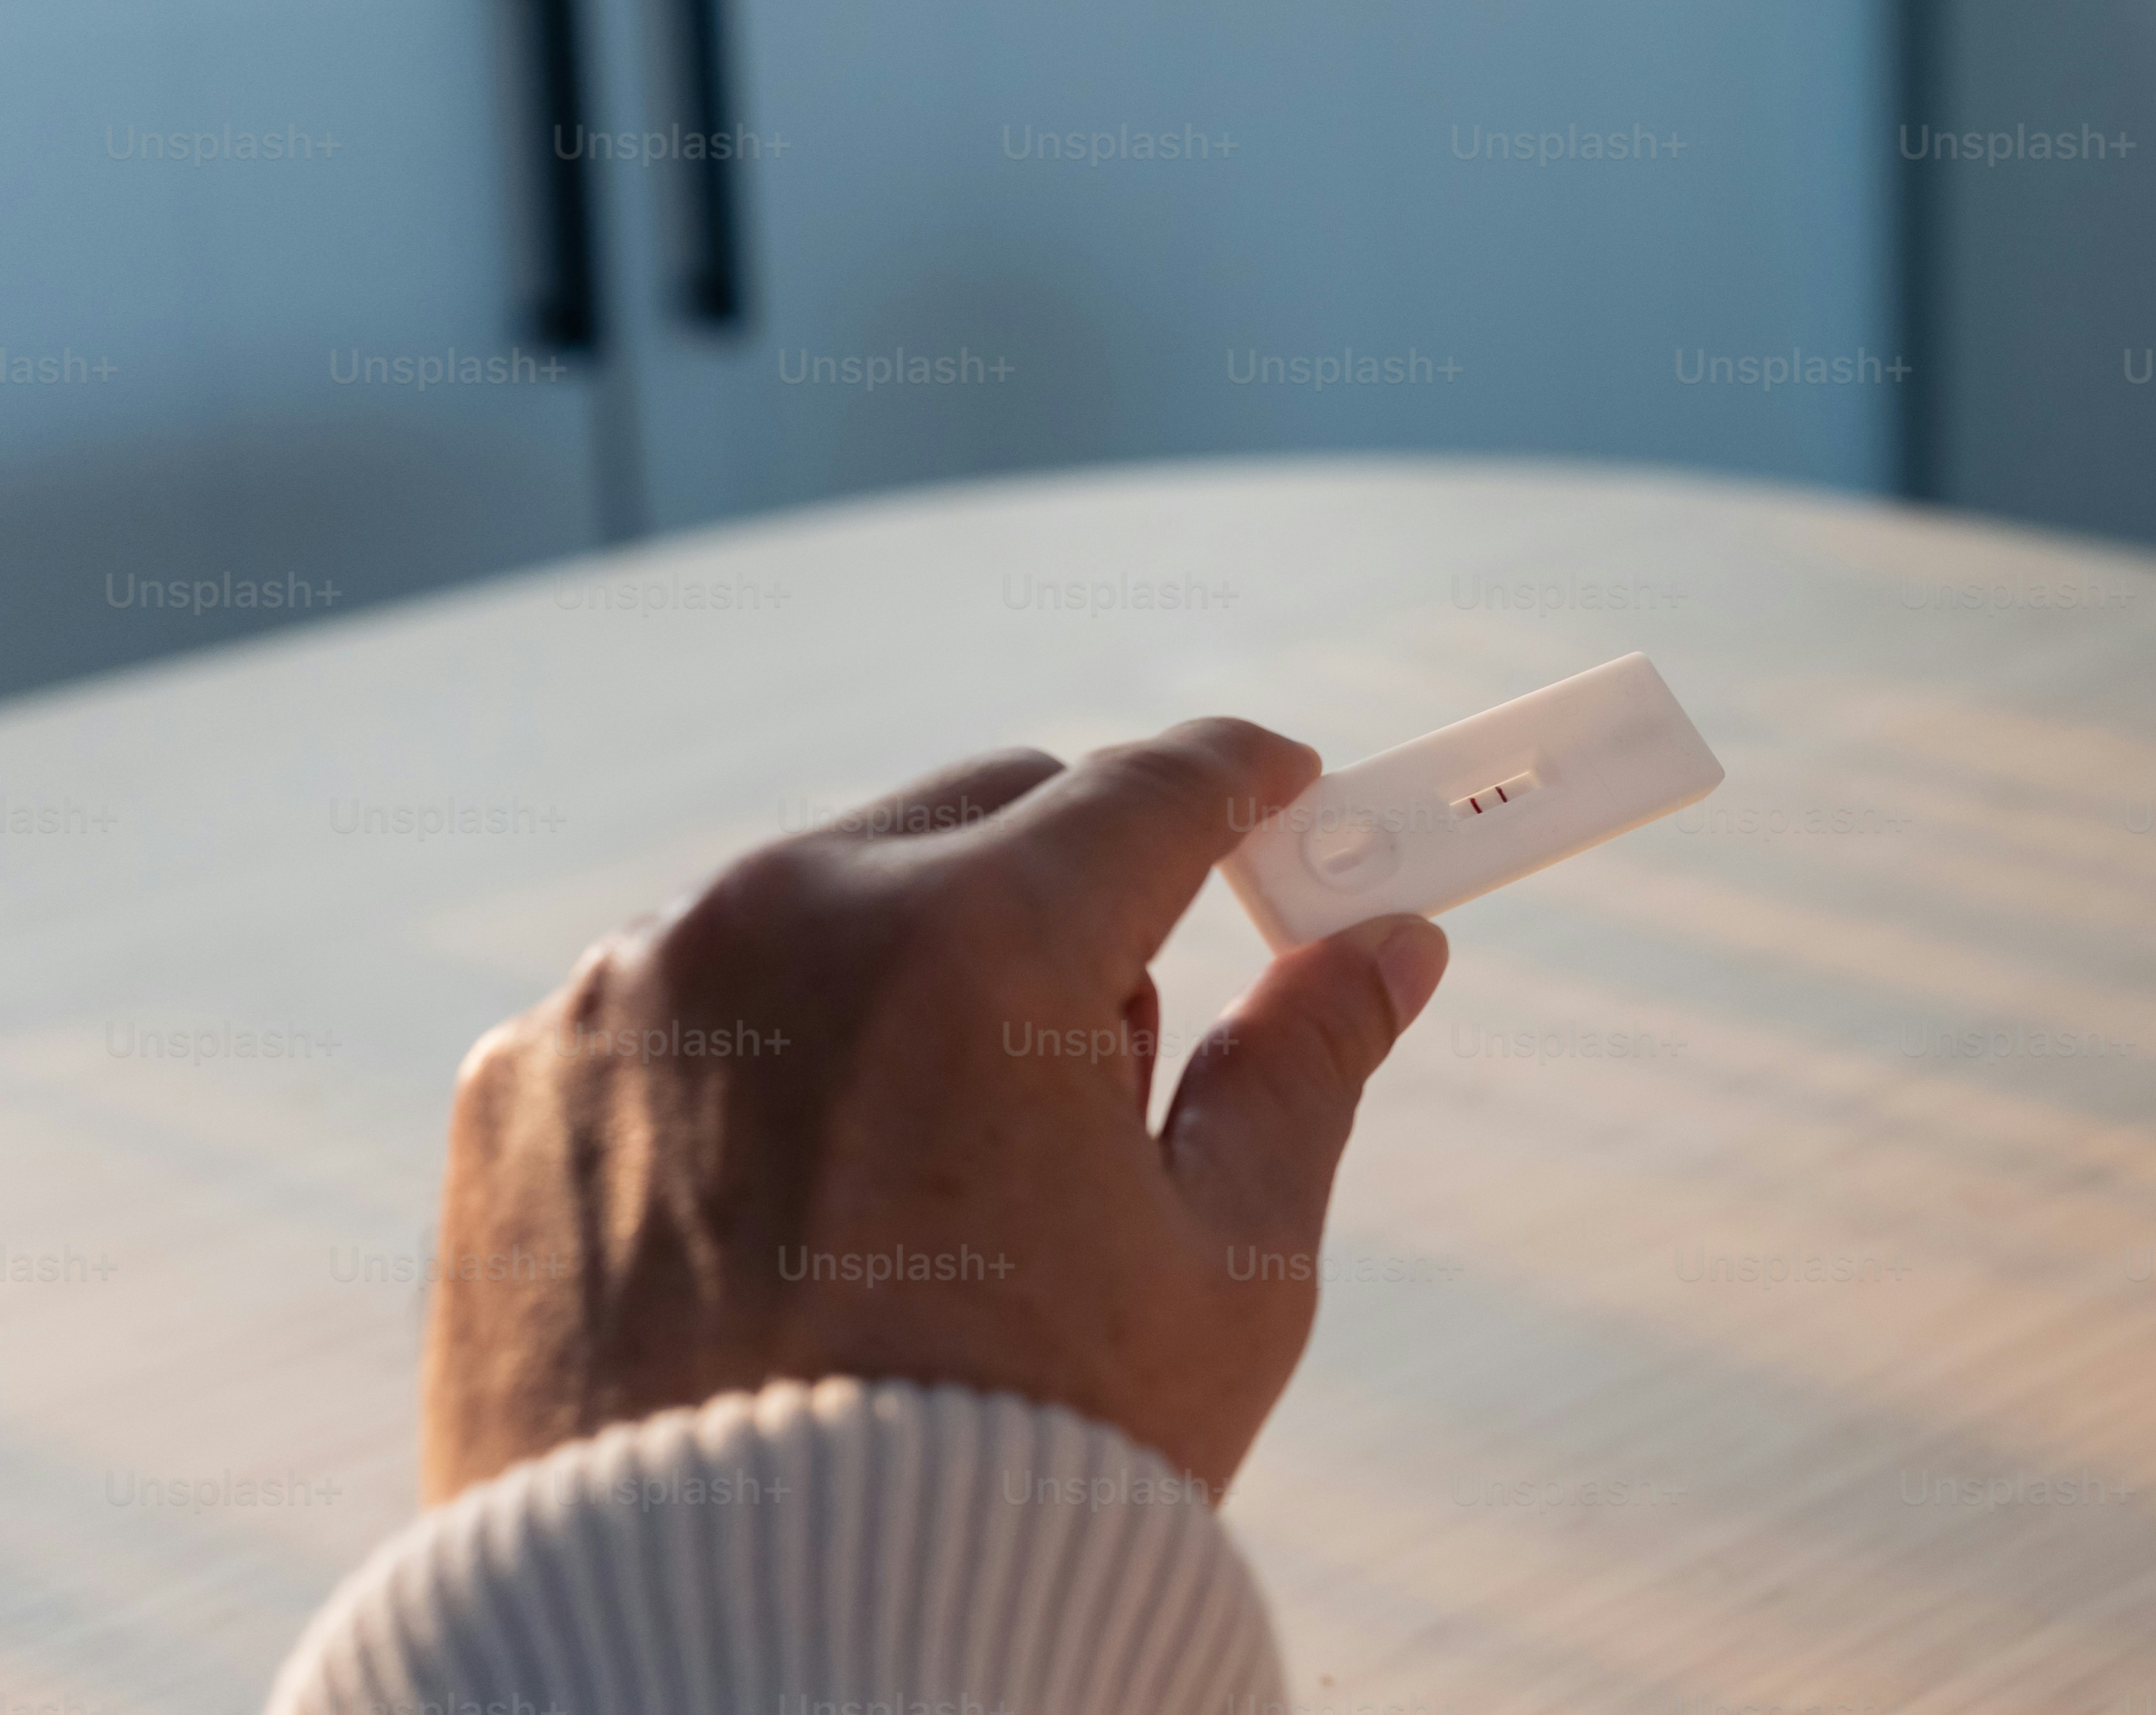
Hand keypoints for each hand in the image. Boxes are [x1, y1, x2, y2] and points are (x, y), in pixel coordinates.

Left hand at [422, 718, 1447, 1499]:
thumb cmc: (1013, 1477)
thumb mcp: (1222, 1274)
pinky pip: (678, 1007)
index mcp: (974, 943)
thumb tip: (1384, 948)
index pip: (1150, 791)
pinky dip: (757, 1059)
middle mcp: (780, 921)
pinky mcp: (515, 1090)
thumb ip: (1302, 1072)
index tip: (1283, 794)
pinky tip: (799, 1209)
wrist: (733, 1660)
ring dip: (901, 975)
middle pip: (980, 818)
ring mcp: (625, 1000)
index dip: (1242, 784)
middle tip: (1112, 1047)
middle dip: (1070, 889)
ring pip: (818, 904)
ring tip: (934, 1183)